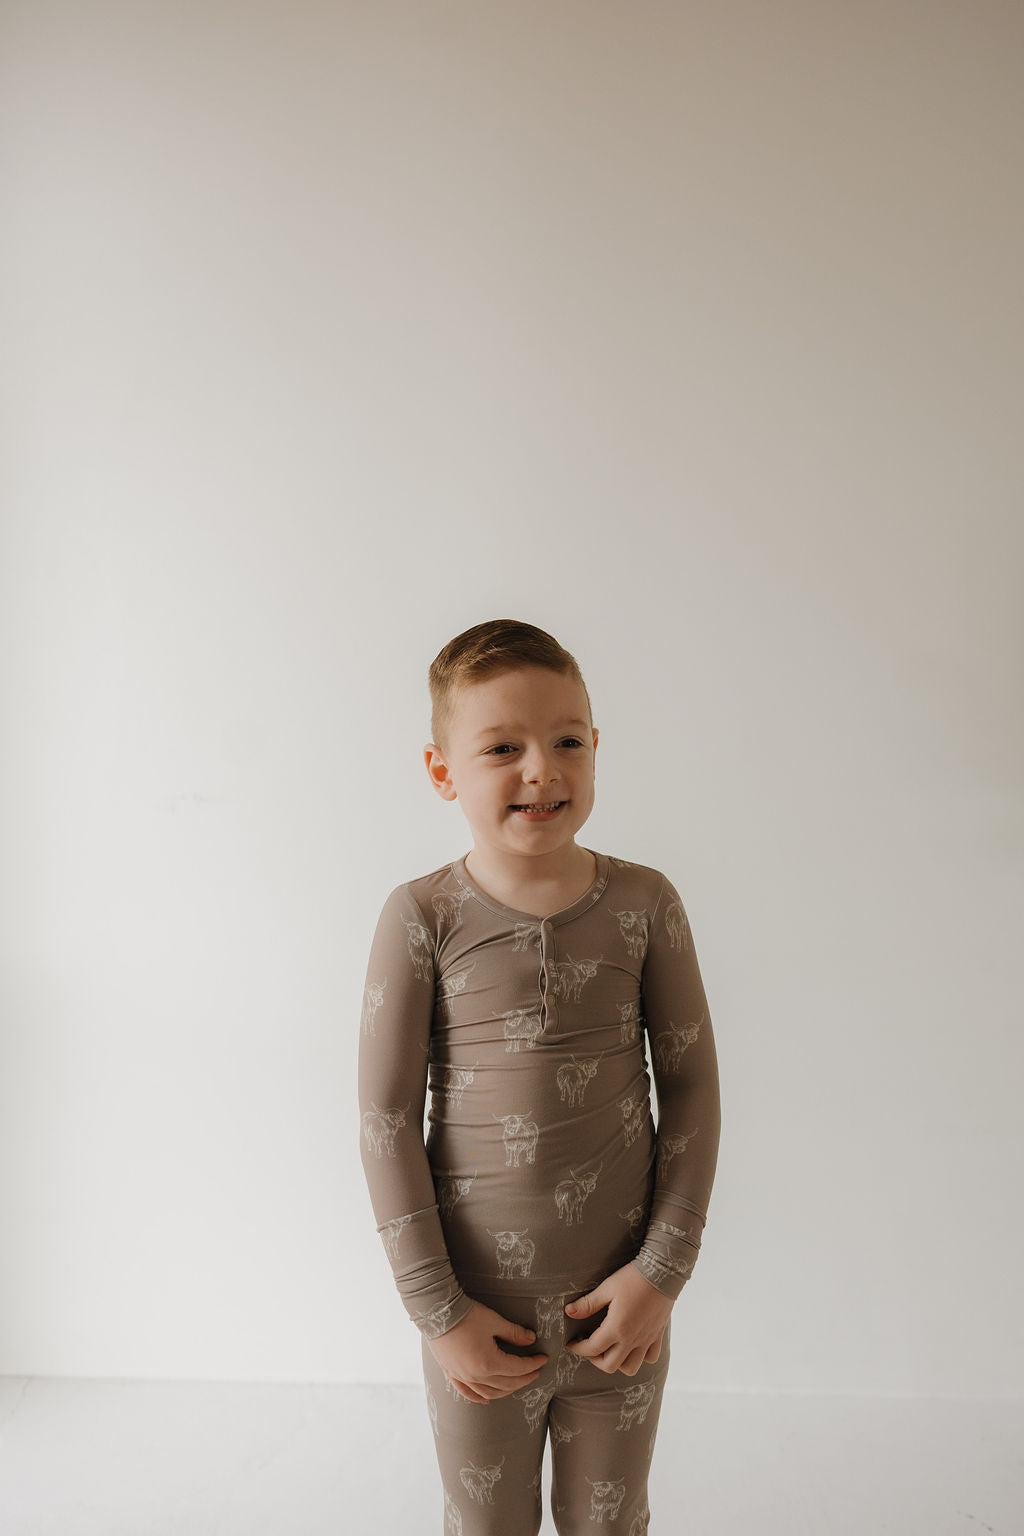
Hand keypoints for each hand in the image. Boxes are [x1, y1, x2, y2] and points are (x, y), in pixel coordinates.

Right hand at [426, 1300, 548, 1403]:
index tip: (543, 1358)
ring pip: (489, 1393)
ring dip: (506, 1390)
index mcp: (489, 1363)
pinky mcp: (451, 1374)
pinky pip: (467, 1393)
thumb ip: (514, 1333)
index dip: (533, 1364)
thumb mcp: (494, 1321)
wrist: (437, 1312)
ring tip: (517, 1383)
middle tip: (535, 1371)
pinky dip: (479, 1398)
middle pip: (506, 1384)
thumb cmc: (467, 1315)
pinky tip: (487, 1400)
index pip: (518, 1368)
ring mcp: (462, 1377)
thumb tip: (531, 1339)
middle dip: (524, 1378)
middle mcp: (476, 1375)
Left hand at [564, 1263, 672, 1375]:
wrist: (663, 1273)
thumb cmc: (633, 1278)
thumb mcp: (607, 1288)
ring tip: (611, 1348)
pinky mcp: (657, 1336)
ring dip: (617, 1363)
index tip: (571, 1343)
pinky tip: (633, 1344)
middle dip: (595, 1359)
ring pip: (631, 1368)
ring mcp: (646, 1340)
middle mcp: (632, 1340)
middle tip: (589, 1346)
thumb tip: (569, 1312)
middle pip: (609, 1366)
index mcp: (617, 1328)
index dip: (578, 1348)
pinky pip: (650, 1358)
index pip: (592, 1349)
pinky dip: (640, 1357)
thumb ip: (588, 1304)